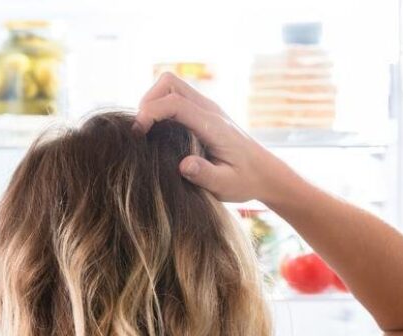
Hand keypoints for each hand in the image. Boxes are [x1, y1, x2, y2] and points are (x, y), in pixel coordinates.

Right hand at [134, 73, 285, 202]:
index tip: (137, 134)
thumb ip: (205, 175)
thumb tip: (183, 165)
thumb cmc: (245, 181)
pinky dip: (160, 107)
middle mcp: (209, 109)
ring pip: (171, 85)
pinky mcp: (203, 112)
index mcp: (213, 125)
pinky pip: (176, 96)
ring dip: (153, 102)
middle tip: (140, 131)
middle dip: (148, 101)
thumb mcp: (226, 185)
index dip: (150, 113)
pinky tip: (158, 132)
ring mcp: (206, 107)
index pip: (175, 103)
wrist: (265, 173)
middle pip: (169, 83)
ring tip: (146, 131)